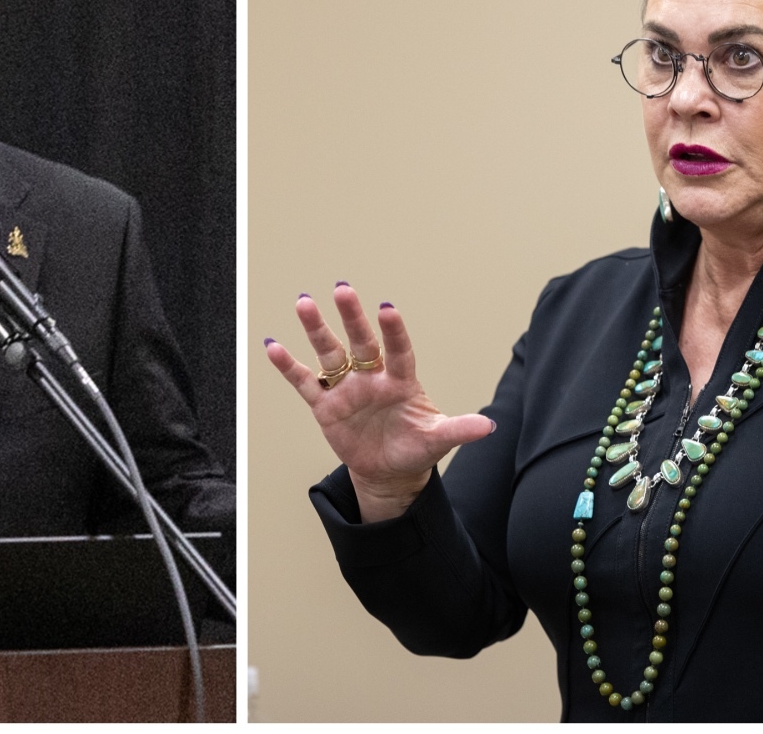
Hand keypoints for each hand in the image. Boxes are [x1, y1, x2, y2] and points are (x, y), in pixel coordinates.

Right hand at [265, 283, 494, 521]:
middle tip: (343, 290)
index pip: (398, 351)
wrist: (389, 471)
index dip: (394, 332)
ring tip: (305, 303)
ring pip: (330, 353)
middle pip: (361, 342)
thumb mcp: (438, 440)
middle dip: (352, 317)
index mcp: (401, 381)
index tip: (387, 309)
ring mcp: (347, 388)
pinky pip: (305, 382)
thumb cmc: (415, 448)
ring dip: (317, 330)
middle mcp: (372, 377)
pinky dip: (289, 366)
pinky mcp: (326, 405)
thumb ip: (459, 429)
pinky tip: (273, 347)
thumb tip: (489, 425)